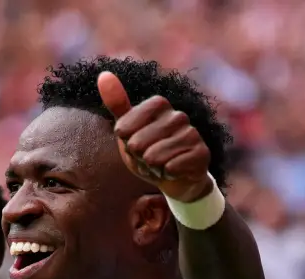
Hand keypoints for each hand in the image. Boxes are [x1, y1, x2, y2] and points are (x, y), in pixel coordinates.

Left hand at [97, 71, 213, 202]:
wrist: (175, 178)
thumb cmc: (148, 150)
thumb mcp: (128, 129)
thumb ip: (117, 104)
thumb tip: (103, 75)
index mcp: (159, 104)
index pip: (124, 127)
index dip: (125, 142)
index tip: (135, 142)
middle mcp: (178, 115)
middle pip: (137, 144)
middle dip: (138, 158)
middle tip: (149, 158)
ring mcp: (192, 133)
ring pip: (154, 158)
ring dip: (152, 168)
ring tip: (160, 165)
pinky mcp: (202, 153)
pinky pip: (171, 168)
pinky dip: (167, 174)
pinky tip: (173, 171)